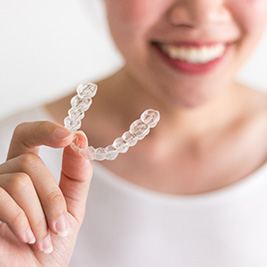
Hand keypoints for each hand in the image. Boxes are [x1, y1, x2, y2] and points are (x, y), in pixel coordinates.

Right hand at [0, 121, 92, 266]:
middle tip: (60, 226)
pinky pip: (2, 196)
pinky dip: (21, 220)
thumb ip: (76, 176)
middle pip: (30, 163)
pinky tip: (28, 237)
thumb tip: (80, 140)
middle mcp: (4, 177)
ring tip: (42, 238)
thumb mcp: (71, 208)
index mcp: (26, 174)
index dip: (45, 130)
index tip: (70, 136)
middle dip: (52, 196)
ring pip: (19, 180)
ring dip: (40, 214)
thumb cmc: (49, 245)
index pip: (28, 137)